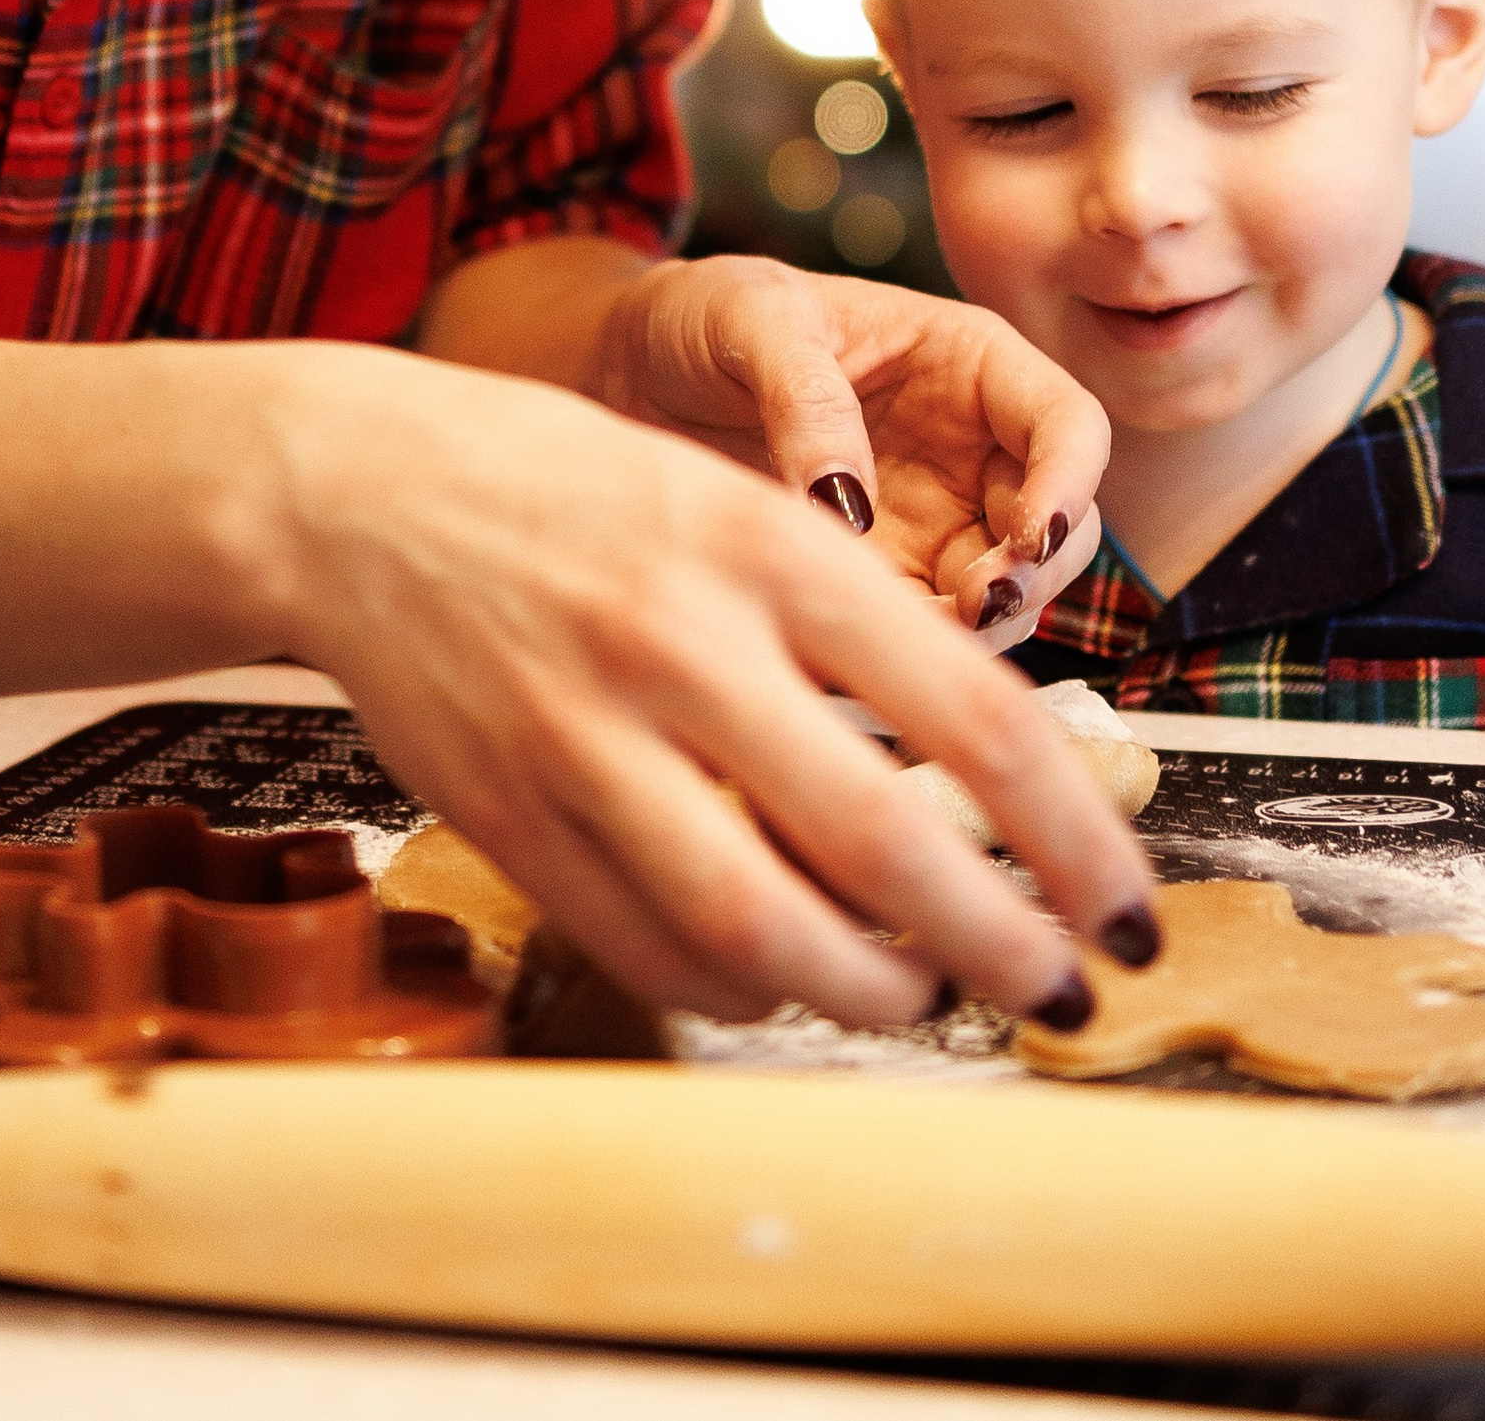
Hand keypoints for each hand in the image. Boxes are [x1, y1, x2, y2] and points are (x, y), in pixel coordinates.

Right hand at [273, 342, 1156, 1026]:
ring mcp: (587, 737)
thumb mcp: (736, 502)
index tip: (1125, 903)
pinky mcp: (511, 815)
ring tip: (922, 995)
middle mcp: (685, 642)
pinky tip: (783, 974)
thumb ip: (848, 628)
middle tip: (1057, 990)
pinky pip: (653, 947)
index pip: (974, 717)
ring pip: (763, 926)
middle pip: (884, 844)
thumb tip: (980, 779)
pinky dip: (740, 989)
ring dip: (870, 991)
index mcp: (769, 549)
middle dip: (1002, 946)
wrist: (359, 490)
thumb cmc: (570, 490)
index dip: (1076, 836)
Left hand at [591, 254, 1106, 647]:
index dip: (1071, 482)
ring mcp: (932, 529)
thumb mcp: (750, 318)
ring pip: (1005, 599)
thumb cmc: (701, 317)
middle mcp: (971, 453)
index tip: (1029, 536)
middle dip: (1033, 576)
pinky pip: (925, 641)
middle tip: (974, 608)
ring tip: (913, 642)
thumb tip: (849, 502)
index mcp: (969, 364)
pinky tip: (860, 667)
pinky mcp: (881, 590)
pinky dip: (911, 663)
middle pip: (1059, 530)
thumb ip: (807, 395)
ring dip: (979, 632)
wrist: (623, 379)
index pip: (1069, 424)